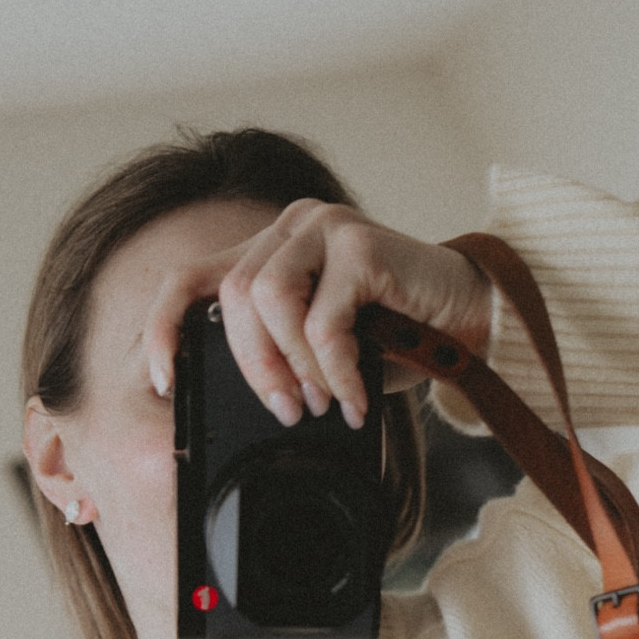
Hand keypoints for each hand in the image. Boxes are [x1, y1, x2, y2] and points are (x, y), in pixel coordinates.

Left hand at [142, 199, 492, 430]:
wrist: (476, 321)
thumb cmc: (402, 338)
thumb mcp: (326, 354)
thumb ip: (283, 356)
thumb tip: (248, 402)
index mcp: (270, 251)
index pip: (191, 278)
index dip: (163, 327)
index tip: (164, 382)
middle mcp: (290, 227)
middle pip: (231, 298)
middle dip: (254, 368)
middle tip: (289, 411)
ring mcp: (323, 227)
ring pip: (267, 301)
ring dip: (295, 366)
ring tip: (328, 399)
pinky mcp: (358, 242)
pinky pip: (322, 321)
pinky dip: (336, 370)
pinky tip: (358, 396)